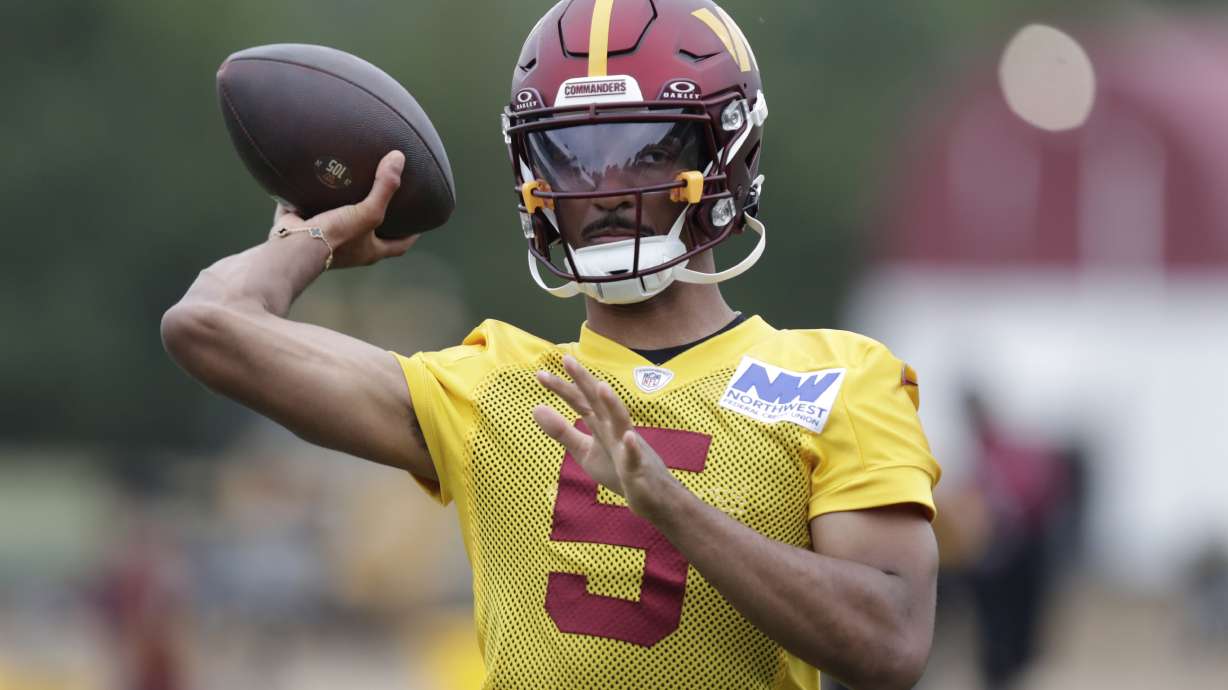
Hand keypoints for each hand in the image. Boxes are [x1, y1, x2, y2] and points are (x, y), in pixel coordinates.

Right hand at [272, 150, 418, 268]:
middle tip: (385, 201)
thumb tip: (399, 157)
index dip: (410, 236)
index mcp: (369, 251)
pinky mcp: (304, 229)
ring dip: (345, 208)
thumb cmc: (336, 236)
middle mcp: (350, 250)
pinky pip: (311, 211)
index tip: (418, 225)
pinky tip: (315, 180)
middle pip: (370, 235)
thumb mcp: (368, 212)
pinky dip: (313, 199)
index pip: (398, 246)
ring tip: (351, 185)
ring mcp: (325, 240)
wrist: (294, 247)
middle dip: (377, 221)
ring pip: (340, 222)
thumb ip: (384, 187)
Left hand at [532, 356, 674, 516]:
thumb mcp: (584, 450)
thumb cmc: (618, 469)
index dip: (562, 388)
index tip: (540, 374)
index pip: (580, 402)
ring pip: (621, 422)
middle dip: (585, 381)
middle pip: (598, 402)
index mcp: (601, 424)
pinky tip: (629, 438)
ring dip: (613, 404)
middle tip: (567, 359)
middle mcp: (614, 429)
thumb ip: (561, 431)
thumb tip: (535, 408)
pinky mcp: (638, 468)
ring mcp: (628, 447)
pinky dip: (633, 448)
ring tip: (602, 387)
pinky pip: (636, 457)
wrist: (653, 496)